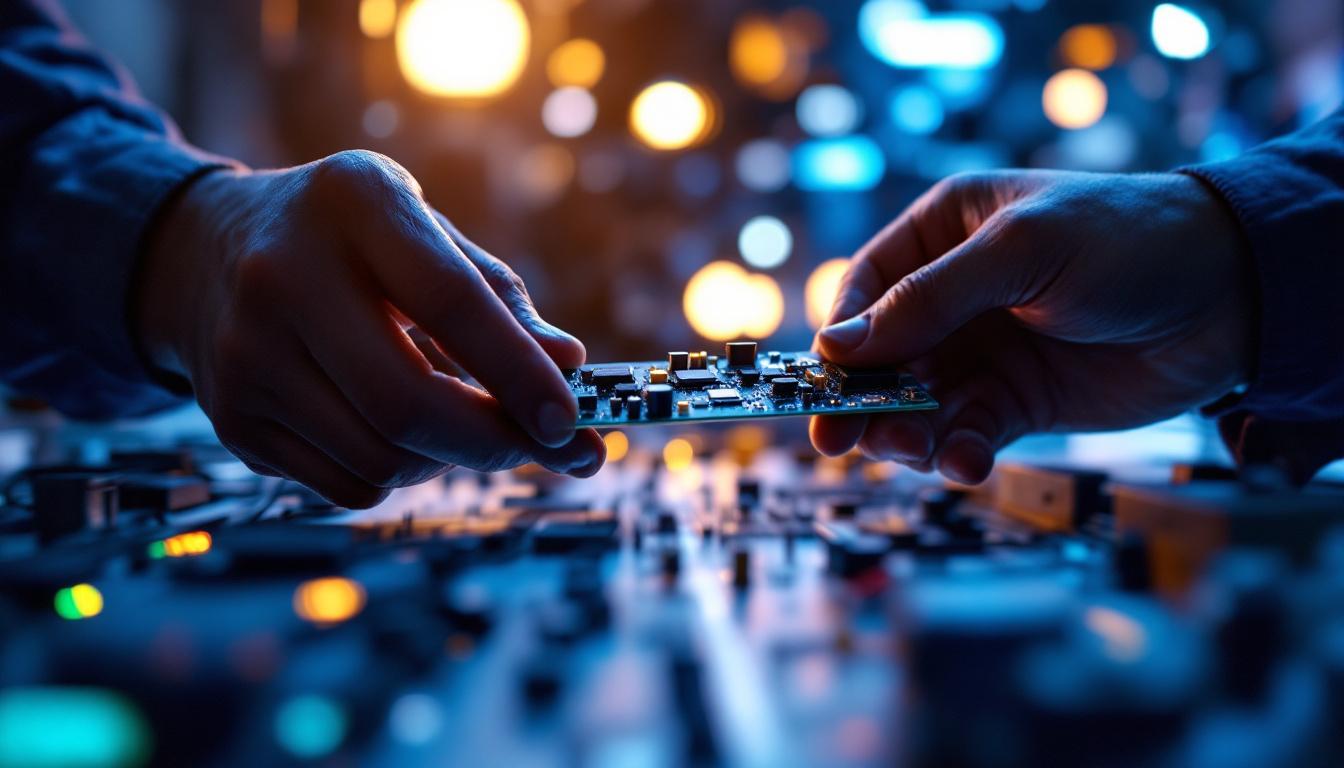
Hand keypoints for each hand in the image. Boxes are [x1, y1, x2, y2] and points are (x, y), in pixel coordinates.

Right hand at [137, 150, 603, 507]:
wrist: (206, 251)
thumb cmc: (351, 242)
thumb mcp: (423, 233)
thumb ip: (497, 297)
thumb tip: (569, 366)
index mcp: (353, 203)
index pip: (451, 301)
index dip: (519, 371)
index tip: (569, 420)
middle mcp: (283, 273)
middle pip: (407, 404)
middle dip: (493, 442)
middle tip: (543, 447)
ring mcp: (244, 352)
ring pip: (382, 459)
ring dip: (448, 459)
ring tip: (459, 420)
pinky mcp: (232, 419)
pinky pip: (348, 486)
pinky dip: (398, 474)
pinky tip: (396, 430)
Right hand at [811, 170, 1253, 482]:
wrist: (1232, 295)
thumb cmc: (1128, 240)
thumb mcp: (1020, 251)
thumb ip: (928, 299)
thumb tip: (837, 345)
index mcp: (945, 233)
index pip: (866, 288)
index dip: (841, 338)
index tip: (824, 383)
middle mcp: (955, 295)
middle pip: (880, 357)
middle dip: (862, 401)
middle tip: (841, 442)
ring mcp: (984, 352)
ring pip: (915, 405)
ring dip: (906, 435)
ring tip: (916, 452)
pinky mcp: (1018, 402)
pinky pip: (967, 434)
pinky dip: (958, 455)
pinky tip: (967, 465)